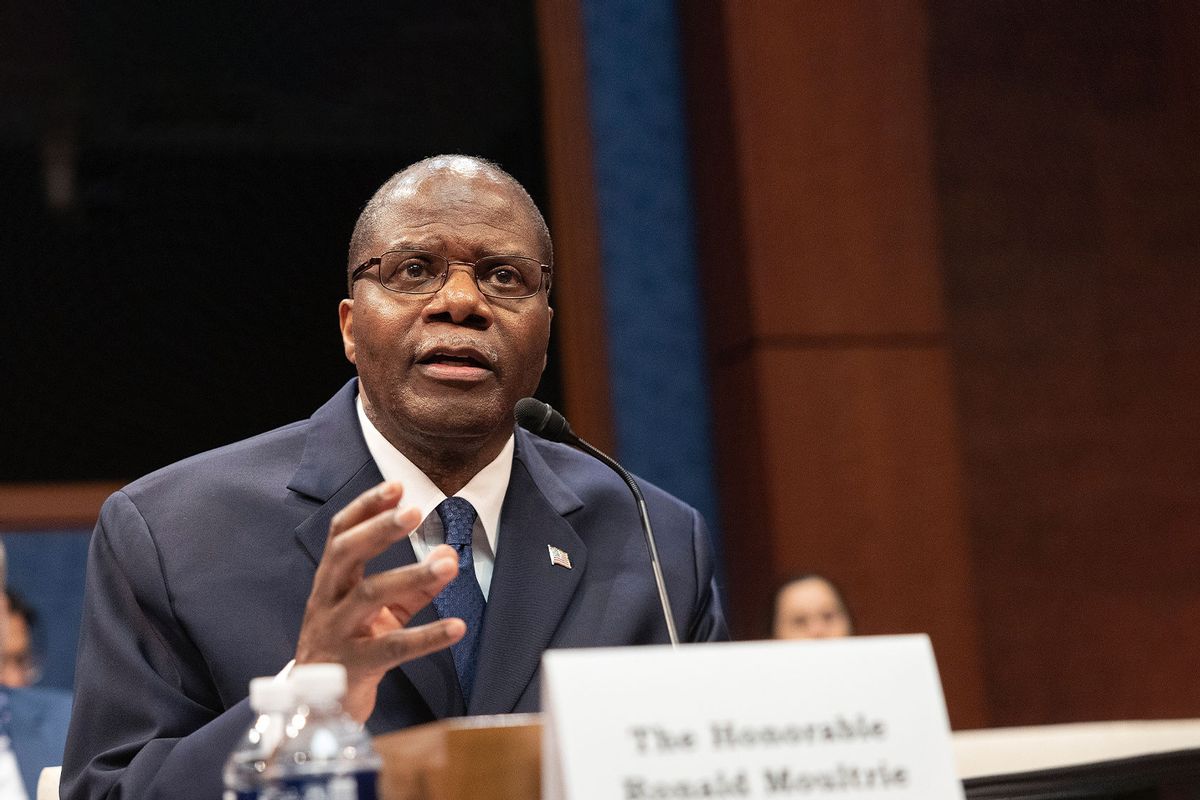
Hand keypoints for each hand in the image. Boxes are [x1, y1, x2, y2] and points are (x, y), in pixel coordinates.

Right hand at [294, 481, 464, 721]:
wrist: (318, 708)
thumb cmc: (350, 647)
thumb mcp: (380, 612)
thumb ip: (414, 586)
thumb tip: (449, 556)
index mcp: (332, 581)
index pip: (341, 534)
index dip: (366, 508)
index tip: (396, 485)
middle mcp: (328, 601)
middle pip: (346, 554)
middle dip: (378, 529)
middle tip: (414, 510)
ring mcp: (337, 633)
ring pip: (369, 595)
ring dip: (411, 575)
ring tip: (447, 563)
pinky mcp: (354, 667)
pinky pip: (392, 648)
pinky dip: (427, 636)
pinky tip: (457, 627)